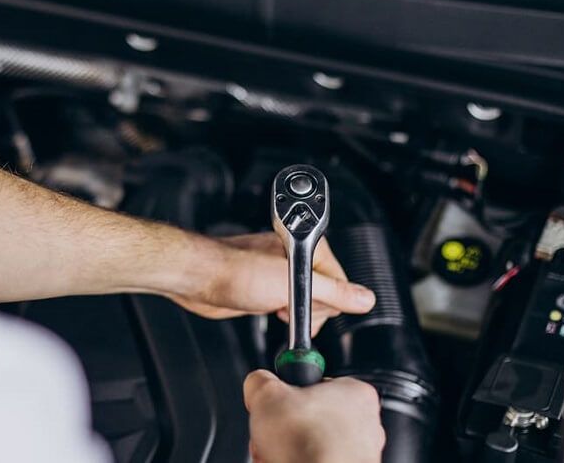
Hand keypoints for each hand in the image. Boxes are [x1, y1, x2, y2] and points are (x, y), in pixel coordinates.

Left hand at [166, 232, 374, 334]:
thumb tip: (364, 299)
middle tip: (286, 305)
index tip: (308, 306)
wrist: (199, 279)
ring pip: (305, 304)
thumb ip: (332, 292)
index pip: (340, 282)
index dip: (327, 301)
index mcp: (306, 248)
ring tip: (276, 308)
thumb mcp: (292, 283)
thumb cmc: (236, 270)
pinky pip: (287, 306)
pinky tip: (270, 312)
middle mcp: (294, 258)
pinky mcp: (265, 288)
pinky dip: (282, 314)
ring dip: (294, 314)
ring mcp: (279, 273)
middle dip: (308, 309)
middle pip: (325, 295)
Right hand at [243, 370, 384, 462]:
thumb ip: (261, 380)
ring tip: (277, 452)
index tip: (278, 399)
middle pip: (311, 416)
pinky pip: (314, 461)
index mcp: (355, 393)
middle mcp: (366, 424)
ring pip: (311, 444)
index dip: (289, 392)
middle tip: (274, 430)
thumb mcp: (266, 395)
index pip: (318, 382)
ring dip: (288, 448)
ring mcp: (360, 454)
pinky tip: (286, 462)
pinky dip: (297, 462)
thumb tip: (257, 383)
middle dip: (285, 427)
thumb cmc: (306, 444)